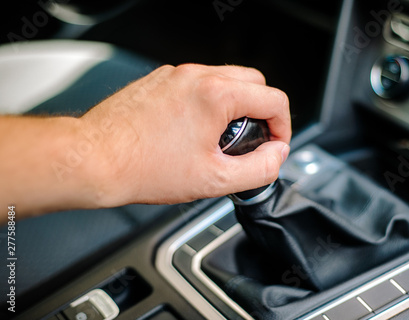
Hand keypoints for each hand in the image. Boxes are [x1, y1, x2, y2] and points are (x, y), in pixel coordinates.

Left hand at [82, 64, 290, 206]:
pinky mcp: (159, 80)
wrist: (95, 160)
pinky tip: (193, 131)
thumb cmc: (144, 168)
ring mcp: (175, 75)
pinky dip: (208, 102)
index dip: (283, 128)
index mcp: (216, 95)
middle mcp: (197, 76)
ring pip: (226, 79)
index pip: (274, 99)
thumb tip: (276, 155)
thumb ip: (259, 168)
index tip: (273, 146)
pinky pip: (198, 83)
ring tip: (219, 139)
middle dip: (262, 112)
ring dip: (235, 106)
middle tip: (250, 141)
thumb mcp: (215, 179)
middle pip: (254, 83)